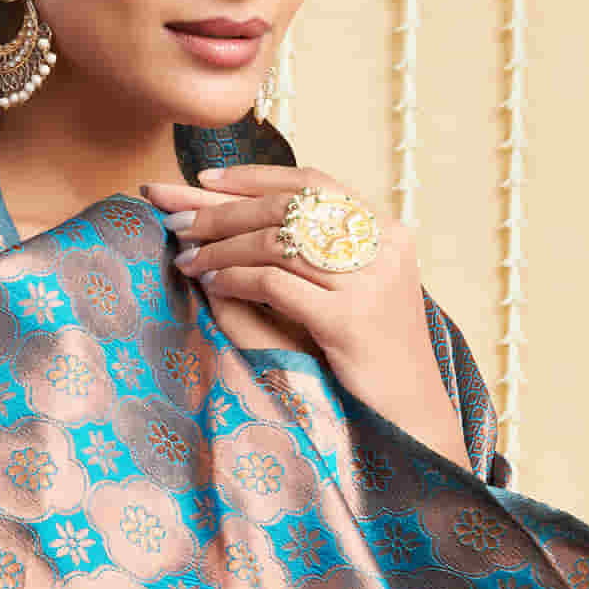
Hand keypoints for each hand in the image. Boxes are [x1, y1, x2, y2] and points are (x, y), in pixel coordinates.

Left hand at [141, 163, 472, 472]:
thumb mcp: (354, 289)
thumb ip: (318, 252)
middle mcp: (381, 246)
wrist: (413, 411)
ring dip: (221, 248)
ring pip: (277, 243)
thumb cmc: (374, 352)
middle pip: (287, 209)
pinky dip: (237, 279)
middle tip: (175, 219)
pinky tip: (211, 285)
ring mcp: (367, 281)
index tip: (204, 180)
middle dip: (223, 211)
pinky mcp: (348, 320)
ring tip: (186, 259)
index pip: (313, 182)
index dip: (255, 177)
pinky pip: (276, 285)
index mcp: (385, 230)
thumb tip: (245, 218)